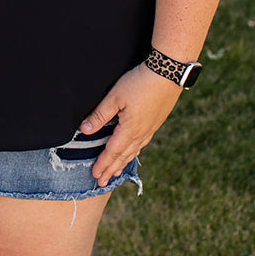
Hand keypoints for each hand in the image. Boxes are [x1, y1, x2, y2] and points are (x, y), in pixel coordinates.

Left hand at [80, 63, 182, 186]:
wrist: (169, 73)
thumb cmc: (140, 82)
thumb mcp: (115, 97)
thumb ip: (100, 114)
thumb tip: (85, 130)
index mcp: (130, 129)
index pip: (112, 152)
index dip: (103, 164)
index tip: (95, 175)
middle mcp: (142, 133)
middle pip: (123, 155)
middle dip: (112, 169)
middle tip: (102, 182)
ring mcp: (151, 128)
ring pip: (134, 150)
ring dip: (123, 162)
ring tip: (116, 172)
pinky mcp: (157, 121)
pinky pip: (143, 142)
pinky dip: (135, 151)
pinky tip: (134, 151)